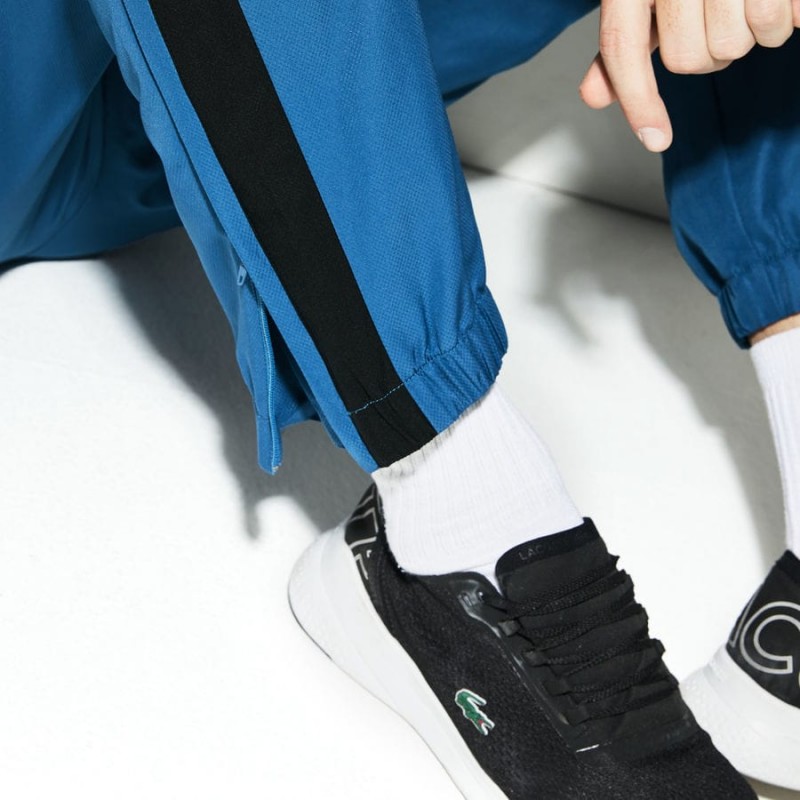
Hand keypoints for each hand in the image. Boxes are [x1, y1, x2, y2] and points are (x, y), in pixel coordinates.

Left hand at [579, 0, 798, 151]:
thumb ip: (627, 42)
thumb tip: (593, 97)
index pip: (622, 47)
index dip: (638, 100)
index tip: (656, 140)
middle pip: (687, 59)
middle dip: (711, 54)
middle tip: (724, 17)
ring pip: (732, 47)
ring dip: (753, 35)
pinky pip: (775, 23)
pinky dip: (786, 19)